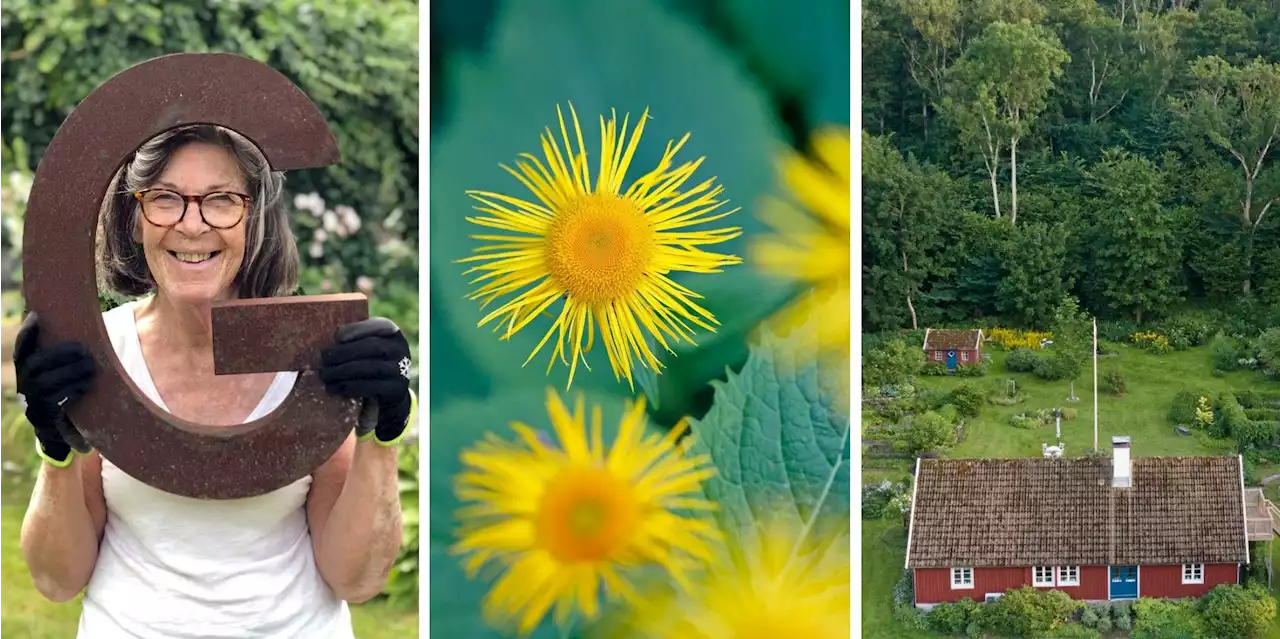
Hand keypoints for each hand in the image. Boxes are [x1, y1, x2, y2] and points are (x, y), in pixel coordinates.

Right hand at [13, 312, 94, 464]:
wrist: (62, 435)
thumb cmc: (66, 398)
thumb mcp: (61, 377)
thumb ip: (64, 360)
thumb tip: (82, 334)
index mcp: (27, 373)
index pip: (22, 350)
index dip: (27, 334)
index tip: (36, 316)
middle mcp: (24, 386)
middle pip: (34, 365)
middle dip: (58, 354)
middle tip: (82, 350)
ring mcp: (31, 403)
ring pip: (45, 383)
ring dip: (71, 372)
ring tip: (90, 366)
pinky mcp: (43, 417)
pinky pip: (55, 401)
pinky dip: (72, 390)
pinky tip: (86, 385)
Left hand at [319, 317, 412, 444]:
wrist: (390, 392)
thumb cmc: (371, 363)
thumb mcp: (368, 348)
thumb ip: (355, 340)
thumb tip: (330, 337)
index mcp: (393, 333)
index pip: (378, 326)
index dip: (358, 329)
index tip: (338, 337)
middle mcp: (401, 350)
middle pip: (372, 347)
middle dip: (345, 352)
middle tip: (324, 359)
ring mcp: (401, 370)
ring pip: (371, 368)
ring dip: (344, 371)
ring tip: (326, 375)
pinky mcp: (396, 390)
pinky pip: (371, 387)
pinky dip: (351, 386)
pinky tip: (336, 387)